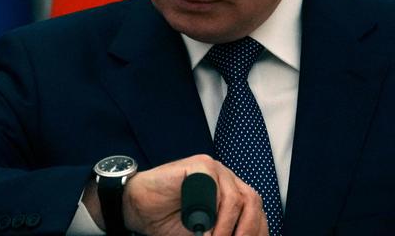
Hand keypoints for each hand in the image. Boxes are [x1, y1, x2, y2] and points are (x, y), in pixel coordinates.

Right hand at [122, 154, 267, 235]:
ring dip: (226, 228)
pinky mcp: (198, 165)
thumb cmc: (169, 223)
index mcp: (232, 194)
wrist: (138, 208)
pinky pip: (213, 187)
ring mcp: (214, 170)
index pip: (256, 213)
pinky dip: (210, 213)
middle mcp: (227, 180)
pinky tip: (200, 227)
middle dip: (247, 231)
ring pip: (236, 198)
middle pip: (252, 202)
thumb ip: (223, 235)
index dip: (256, 234)